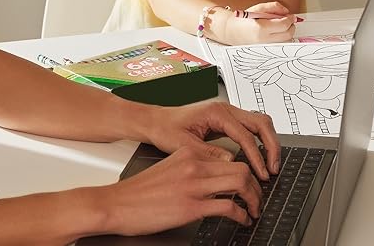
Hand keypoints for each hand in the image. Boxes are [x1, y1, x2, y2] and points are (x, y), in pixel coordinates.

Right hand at [95, 143, 262, 234]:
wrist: (115, 204)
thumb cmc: (138, 192)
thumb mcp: (169, 168)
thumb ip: (192, 168)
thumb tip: (213, 180)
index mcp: (189, 153)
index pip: (229, 157)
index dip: (245, 171)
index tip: (249, 182)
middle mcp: (194, 165)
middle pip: (241, 167)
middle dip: (255, 185)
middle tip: (257, 197)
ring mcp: (194, 185)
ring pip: (240, 183)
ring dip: (253, 198)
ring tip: (254, 208)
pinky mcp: (191, 206)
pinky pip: (228, 207)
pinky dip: (241, 214)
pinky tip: (242, 219)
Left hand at [143, 101, 281, 179]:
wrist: (155, 121)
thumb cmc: (164, 129)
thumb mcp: (184, 145)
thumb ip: (209, 154)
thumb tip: (231, 163)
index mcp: (216, 113)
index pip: (245, 135)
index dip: (256, 156)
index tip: (261, 173)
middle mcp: (225, 109)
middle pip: (261, 123)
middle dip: (271, 146)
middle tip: (273, 168)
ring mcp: (228, 113)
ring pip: (260, 123)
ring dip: (268, 143)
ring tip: (270, 164)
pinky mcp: (227, 120)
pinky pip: (251, 127)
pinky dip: (259, 141)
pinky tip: (259, 157)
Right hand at [218, 2, 295, 44]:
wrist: (232, 31)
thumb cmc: (244, 19)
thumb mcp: (258, 8)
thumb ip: (274, 7)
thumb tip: (286, 11)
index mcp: (261, 28)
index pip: (284, 25)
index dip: (290, 19)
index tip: (291, 16)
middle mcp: (263, 40)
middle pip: (287, 35)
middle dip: (291, 26)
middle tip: (288, 20)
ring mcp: (265, 47)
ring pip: (285, 41)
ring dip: (287, 33)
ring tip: (281, 26)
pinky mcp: (265, 51)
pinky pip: (279, 45)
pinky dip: (282, 39)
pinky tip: (276, 33)